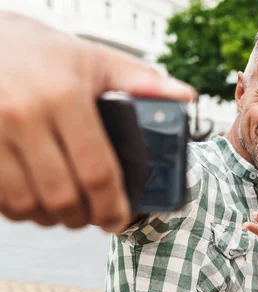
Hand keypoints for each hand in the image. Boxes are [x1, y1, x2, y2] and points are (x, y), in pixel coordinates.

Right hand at [0, 12, 194, 231]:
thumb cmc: (48, 54)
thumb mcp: (98, 60)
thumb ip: (142, 81)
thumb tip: (185, 97)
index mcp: (65, 97)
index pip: (97, 171)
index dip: (112, 207)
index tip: (119, 220)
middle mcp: (25, 115)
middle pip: (63, 196)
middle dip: (84, 218)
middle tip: (95, 218)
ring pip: (27, 204)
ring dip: (52, 218)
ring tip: (67, 211)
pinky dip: (21, 209)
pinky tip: (37, 200)